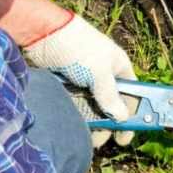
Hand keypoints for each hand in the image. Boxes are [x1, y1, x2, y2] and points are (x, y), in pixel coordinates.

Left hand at [24, 13, 137, 147]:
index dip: (132, 116)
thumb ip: (111, 97)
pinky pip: (76, 105)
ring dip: (91, 122)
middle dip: (109, 124)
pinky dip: (76, 116)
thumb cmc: (77, 47)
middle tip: (103, 140)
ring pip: (92, 107)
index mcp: (119, 68)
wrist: (40, 31)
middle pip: (112, 105)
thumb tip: (122, 118)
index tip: (125, 136)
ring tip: (85, 138)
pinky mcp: (67, 85)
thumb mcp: (99, 72)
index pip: (132, 96)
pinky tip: (74, 128)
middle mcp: (104, 75)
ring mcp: (85, 80)